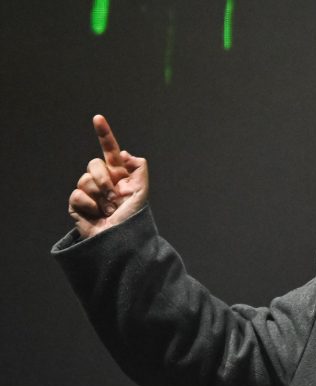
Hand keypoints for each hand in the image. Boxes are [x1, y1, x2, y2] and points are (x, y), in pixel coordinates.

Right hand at [68, 115, 148, 238]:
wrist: (121, 239)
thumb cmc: (133, 218)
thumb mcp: (141, 191)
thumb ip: (138, 168)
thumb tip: (124, 153)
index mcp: (119, 175)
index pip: (110, 151)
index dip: (104, 134)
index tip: (98, 118)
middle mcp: (103, 181)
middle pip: (94, 164)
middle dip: (103, 178)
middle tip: (114, 196)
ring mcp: (89, 193)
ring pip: (84, 180)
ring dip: (98, 196)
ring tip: (107, 209)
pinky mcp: (78, 205)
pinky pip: (77, 195)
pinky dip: (88, 206)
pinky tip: (97, 215)